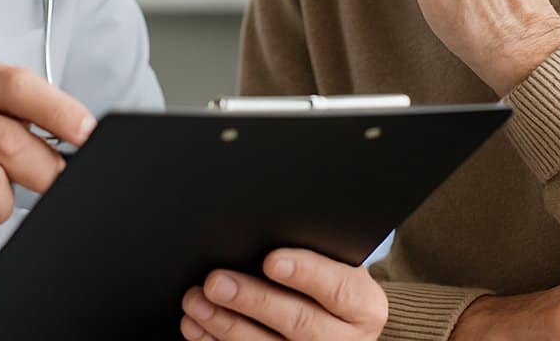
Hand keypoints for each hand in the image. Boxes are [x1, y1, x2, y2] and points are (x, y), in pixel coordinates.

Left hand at [180, 249, 385, 339]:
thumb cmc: (331, 283)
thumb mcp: (338, 265)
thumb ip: (315, 252)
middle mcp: (344, 339)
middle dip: (252, 300)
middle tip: (216, 282)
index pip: (337, 288)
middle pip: (297, 321)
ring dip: (226, 325)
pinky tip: (197, 327)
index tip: (271, 260)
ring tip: (197, 302)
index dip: (304, 273)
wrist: (342, 326)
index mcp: (363, 306)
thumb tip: (264, 229)